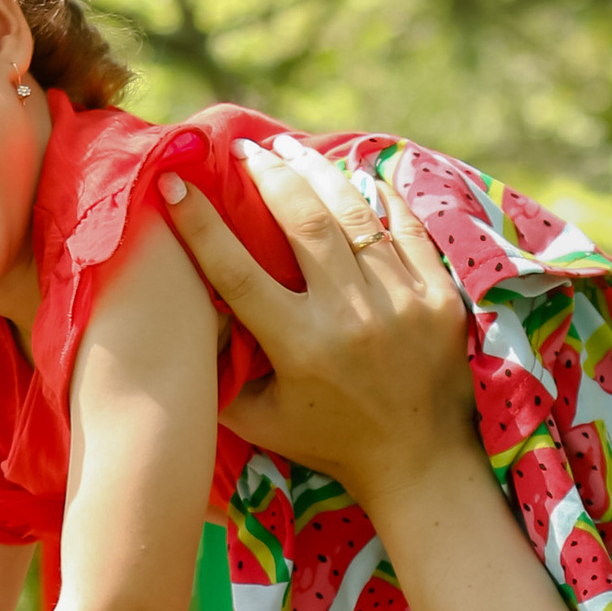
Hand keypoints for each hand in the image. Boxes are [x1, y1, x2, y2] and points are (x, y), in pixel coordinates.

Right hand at [160, 139, 474, 504]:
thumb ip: (222, 370)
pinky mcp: (437, 295)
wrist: (419, 462)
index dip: (200, 222)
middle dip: (267, 175)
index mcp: (298, 346)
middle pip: (301, 222)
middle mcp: (348, 316)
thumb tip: (191, 316)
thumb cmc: (328, 441)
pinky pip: (404, 226)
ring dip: (316, 172)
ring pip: (353, 213)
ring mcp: (399, 300)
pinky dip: (376, 196)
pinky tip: (353, 175)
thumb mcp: (260, 419)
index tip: (173, 181)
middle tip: (244, 149)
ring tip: (289, 148)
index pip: (236, 271)